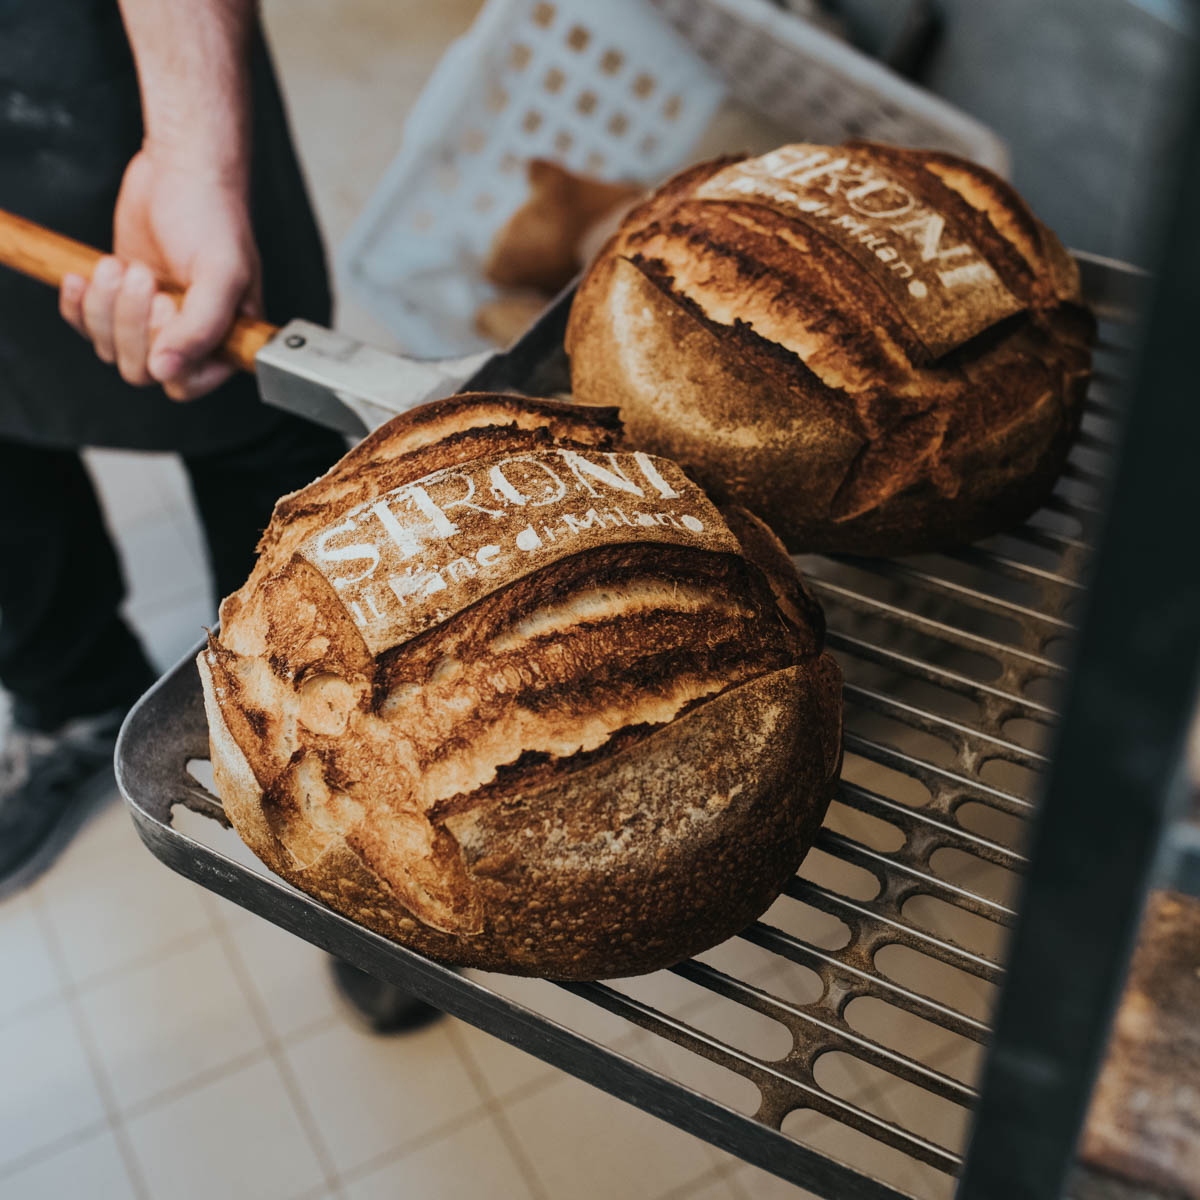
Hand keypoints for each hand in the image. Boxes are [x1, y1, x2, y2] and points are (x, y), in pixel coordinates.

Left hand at [59, 147, 261, 400]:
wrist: (181, 170)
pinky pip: (87, 327)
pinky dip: (78, 304)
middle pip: (142, 369)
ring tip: (120, 265)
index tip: (169, 304)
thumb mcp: (221, 275)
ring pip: (110, 349)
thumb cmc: (214, 216)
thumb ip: (202, 328)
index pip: (187, 383)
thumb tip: (168, 371)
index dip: (168, 353)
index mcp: (224, 339)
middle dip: (131, 322)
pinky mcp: (119, 301)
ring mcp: (151, 321)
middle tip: (143, 276)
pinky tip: (86, 276)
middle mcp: (187, 336)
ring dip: (104, 307)